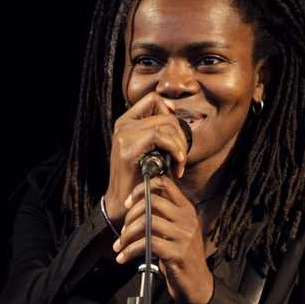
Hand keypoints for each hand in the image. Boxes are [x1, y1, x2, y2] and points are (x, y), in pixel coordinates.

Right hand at [101, 93, 189, 225]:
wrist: (123, 203)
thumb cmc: (140, 178)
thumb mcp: (150, 150)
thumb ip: (158, 132)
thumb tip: (175, 113)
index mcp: (127, 122)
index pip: (153, 100)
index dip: (170, 112)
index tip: (178, 134)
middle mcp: (123, 125)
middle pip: (165, 115)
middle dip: (181, 137)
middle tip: (181, 159)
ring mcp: (124, 135)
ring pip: (166, 125)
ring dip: (180, 146)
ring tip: (178, 165)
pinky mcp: (128, 149)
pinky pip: (160, 137)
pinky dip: (175, 150)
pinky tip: (176, 165)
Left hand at [112, 175, 213, 303]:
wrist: (197, 283)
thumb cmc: (181, 257)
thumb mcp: (175, 231)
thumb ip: (162, 216)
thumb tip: (135, 204)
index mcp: (186, 209)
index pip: (164, 183)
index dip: (142, 189)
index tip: (128, 202)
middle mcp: (187, 219)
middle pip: (152, 201)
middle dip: (130, 214)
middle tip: (122, 229)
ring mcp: (184, 235)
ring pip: (146, 222)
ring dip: (127, 234)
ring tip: (120, 245)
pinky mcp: (177, 253)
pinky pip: (146, 244)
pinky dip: (130, 250)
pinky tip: (123, 257)